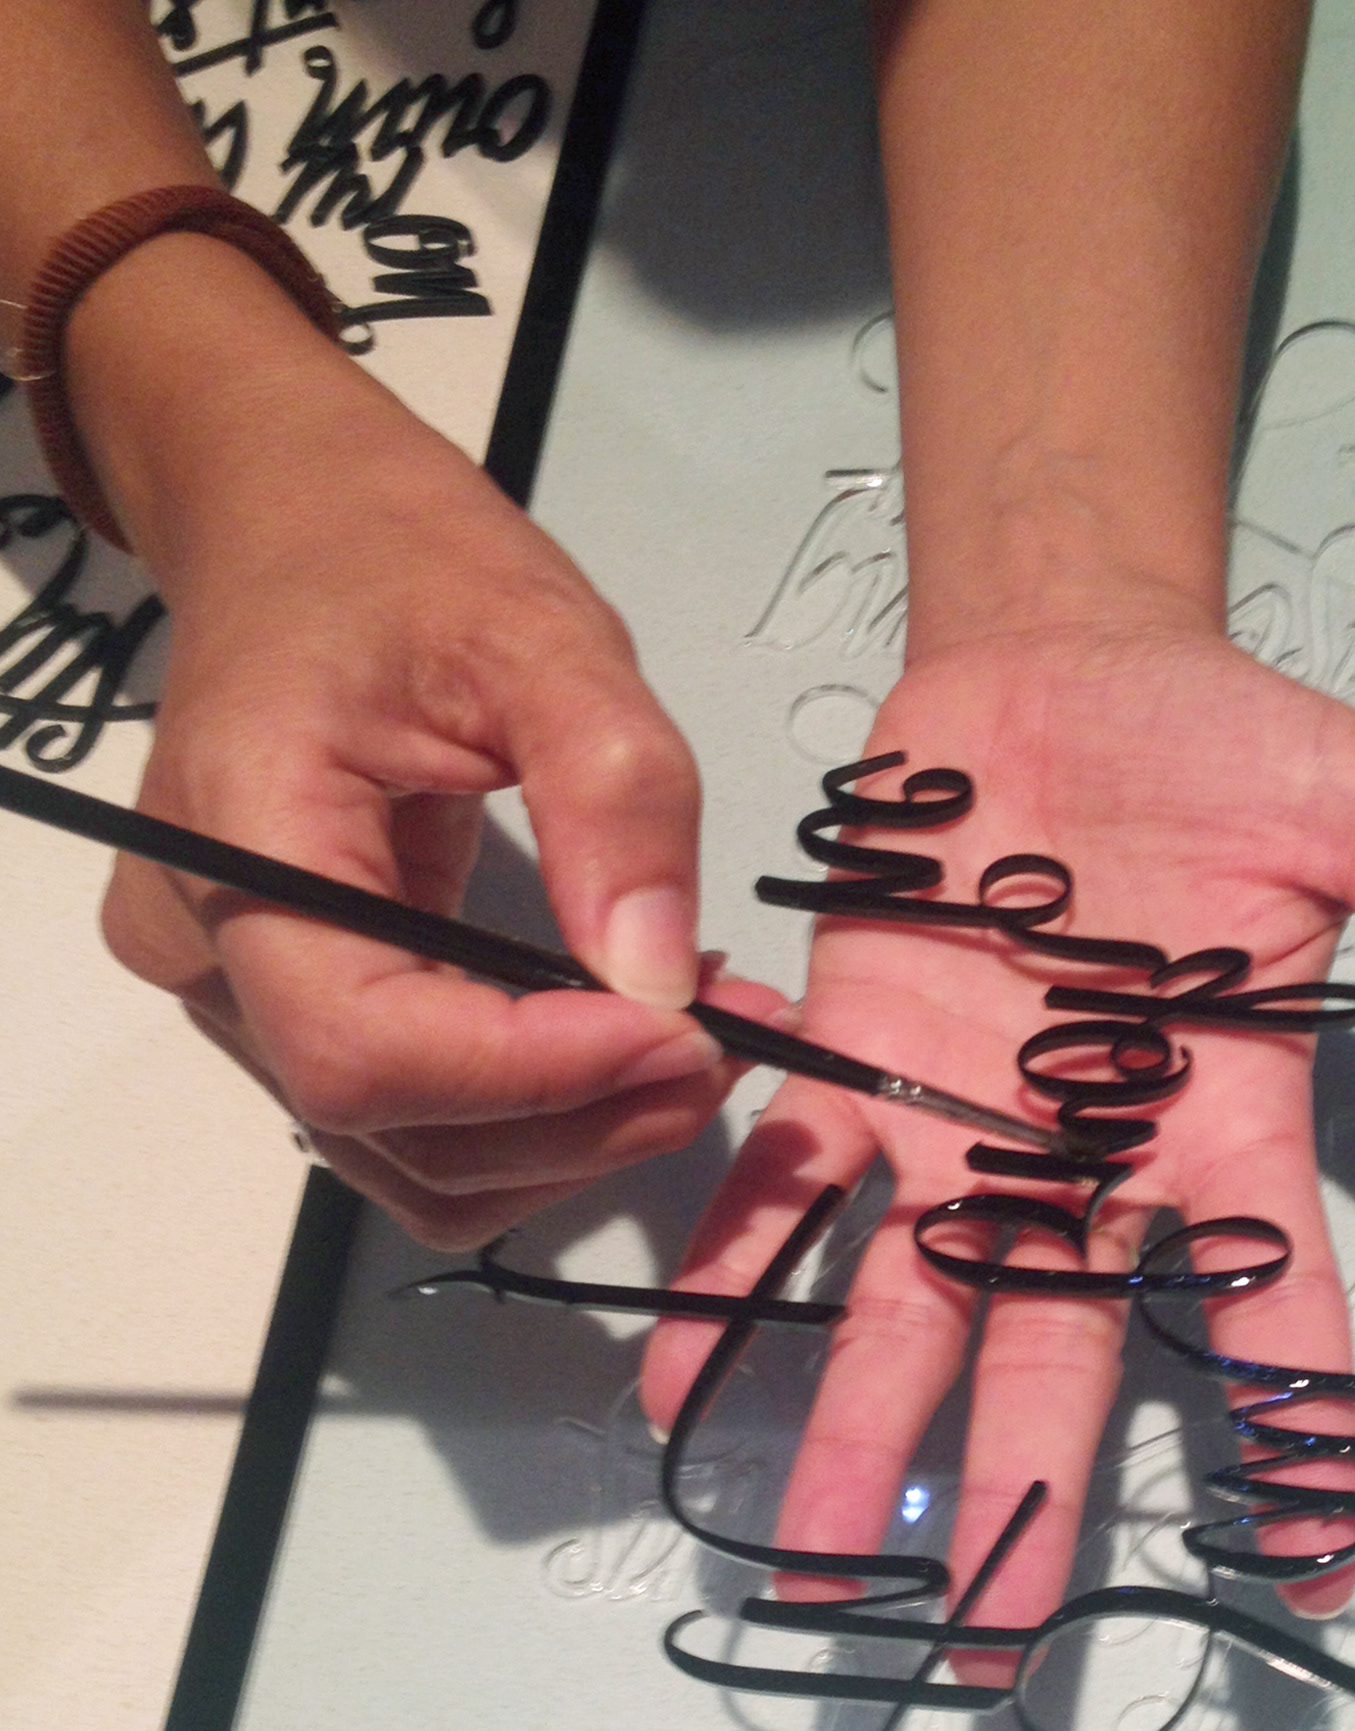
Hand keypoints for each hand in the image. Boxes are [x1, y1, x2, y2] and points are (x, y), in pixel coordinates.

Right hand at [87, 242, 782, 1246]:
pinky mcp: (292, 1002)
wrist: (302, 530)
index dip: (535, 1077)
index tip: (689, 1036)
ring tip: (693, 1042)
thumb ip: (613, 793)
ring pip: (407, 1155)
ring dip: (567, 1135)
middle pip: (391, 1126)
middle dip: (578, 1118)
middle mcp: (205, 946)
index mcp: (238, 839)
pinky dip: (532, 1113)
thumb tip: (662, 977)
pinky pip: (413, 1118)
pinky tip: (624, 1039)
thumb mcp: (538, 635)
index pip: (363, 1046)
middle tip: (727, 1046)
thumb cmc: (403, 562)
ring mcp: (237, 989)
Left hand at [641, 628, 1354, 1646]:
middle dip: (1029, 1483)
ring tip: (814, 1559)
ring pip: (910, 1294)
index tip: (1320, 1564)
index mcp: (1224, 1116)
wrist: (1066, 668)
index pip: (1278, 1297)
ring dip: (861, 1423)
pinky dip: (739, 1267)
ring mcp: (962, 1113)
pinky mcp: (858, 1052)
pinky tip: (686, 1375)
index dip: (1301, 1428)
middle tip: (993, 1636)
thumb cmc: (1223, 743)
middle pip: (1061, 1339)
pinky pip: (789, 1180)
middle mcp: (1087, 1149)